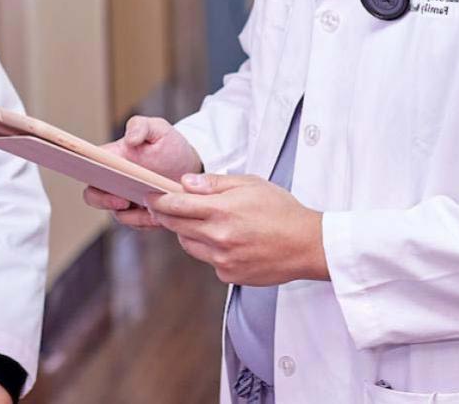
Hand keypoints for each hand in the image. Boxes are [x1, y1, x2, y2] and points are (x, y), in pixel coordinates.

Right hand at [82, 116, 202, 229]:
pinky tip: (160, 215)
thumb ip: (141, 126)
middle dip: (105, 202)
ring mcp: (126, 200)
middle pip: (94, 196)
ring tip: (152, 209)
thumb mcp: (158, 129)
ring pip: (119, 215)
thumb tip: (129, 139)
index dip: (88, 176)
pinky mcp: (141, 215)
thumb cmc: (169, 144)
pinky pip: (137, 224)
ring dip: (134, 215)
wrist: (190, 165)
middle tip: (124, 202)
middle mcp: (114, 182)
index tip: (104, 181)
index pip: (88, 169)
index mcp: (112, 159)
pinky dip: (147, 222)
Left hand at [147, 173, 328, 285]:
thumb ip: (215, 183)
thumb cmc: (281, 210)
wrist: (307, 245)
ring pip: (189, 245)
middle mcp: (219, 238)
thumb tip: (186, 183)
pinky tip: (226, 240)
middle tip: (162, 206)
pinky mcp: (229, 276)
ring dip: (187, 232)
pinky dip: (209, 249)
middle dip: (166, 214)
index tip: (151, 196)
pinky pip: (208, 260)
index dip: (159, 200)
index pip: (177, 205)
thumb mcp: (250, 184)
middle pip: (176, 226)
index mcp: (222, 211)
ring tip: (200, 221)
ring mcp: (223, 260)